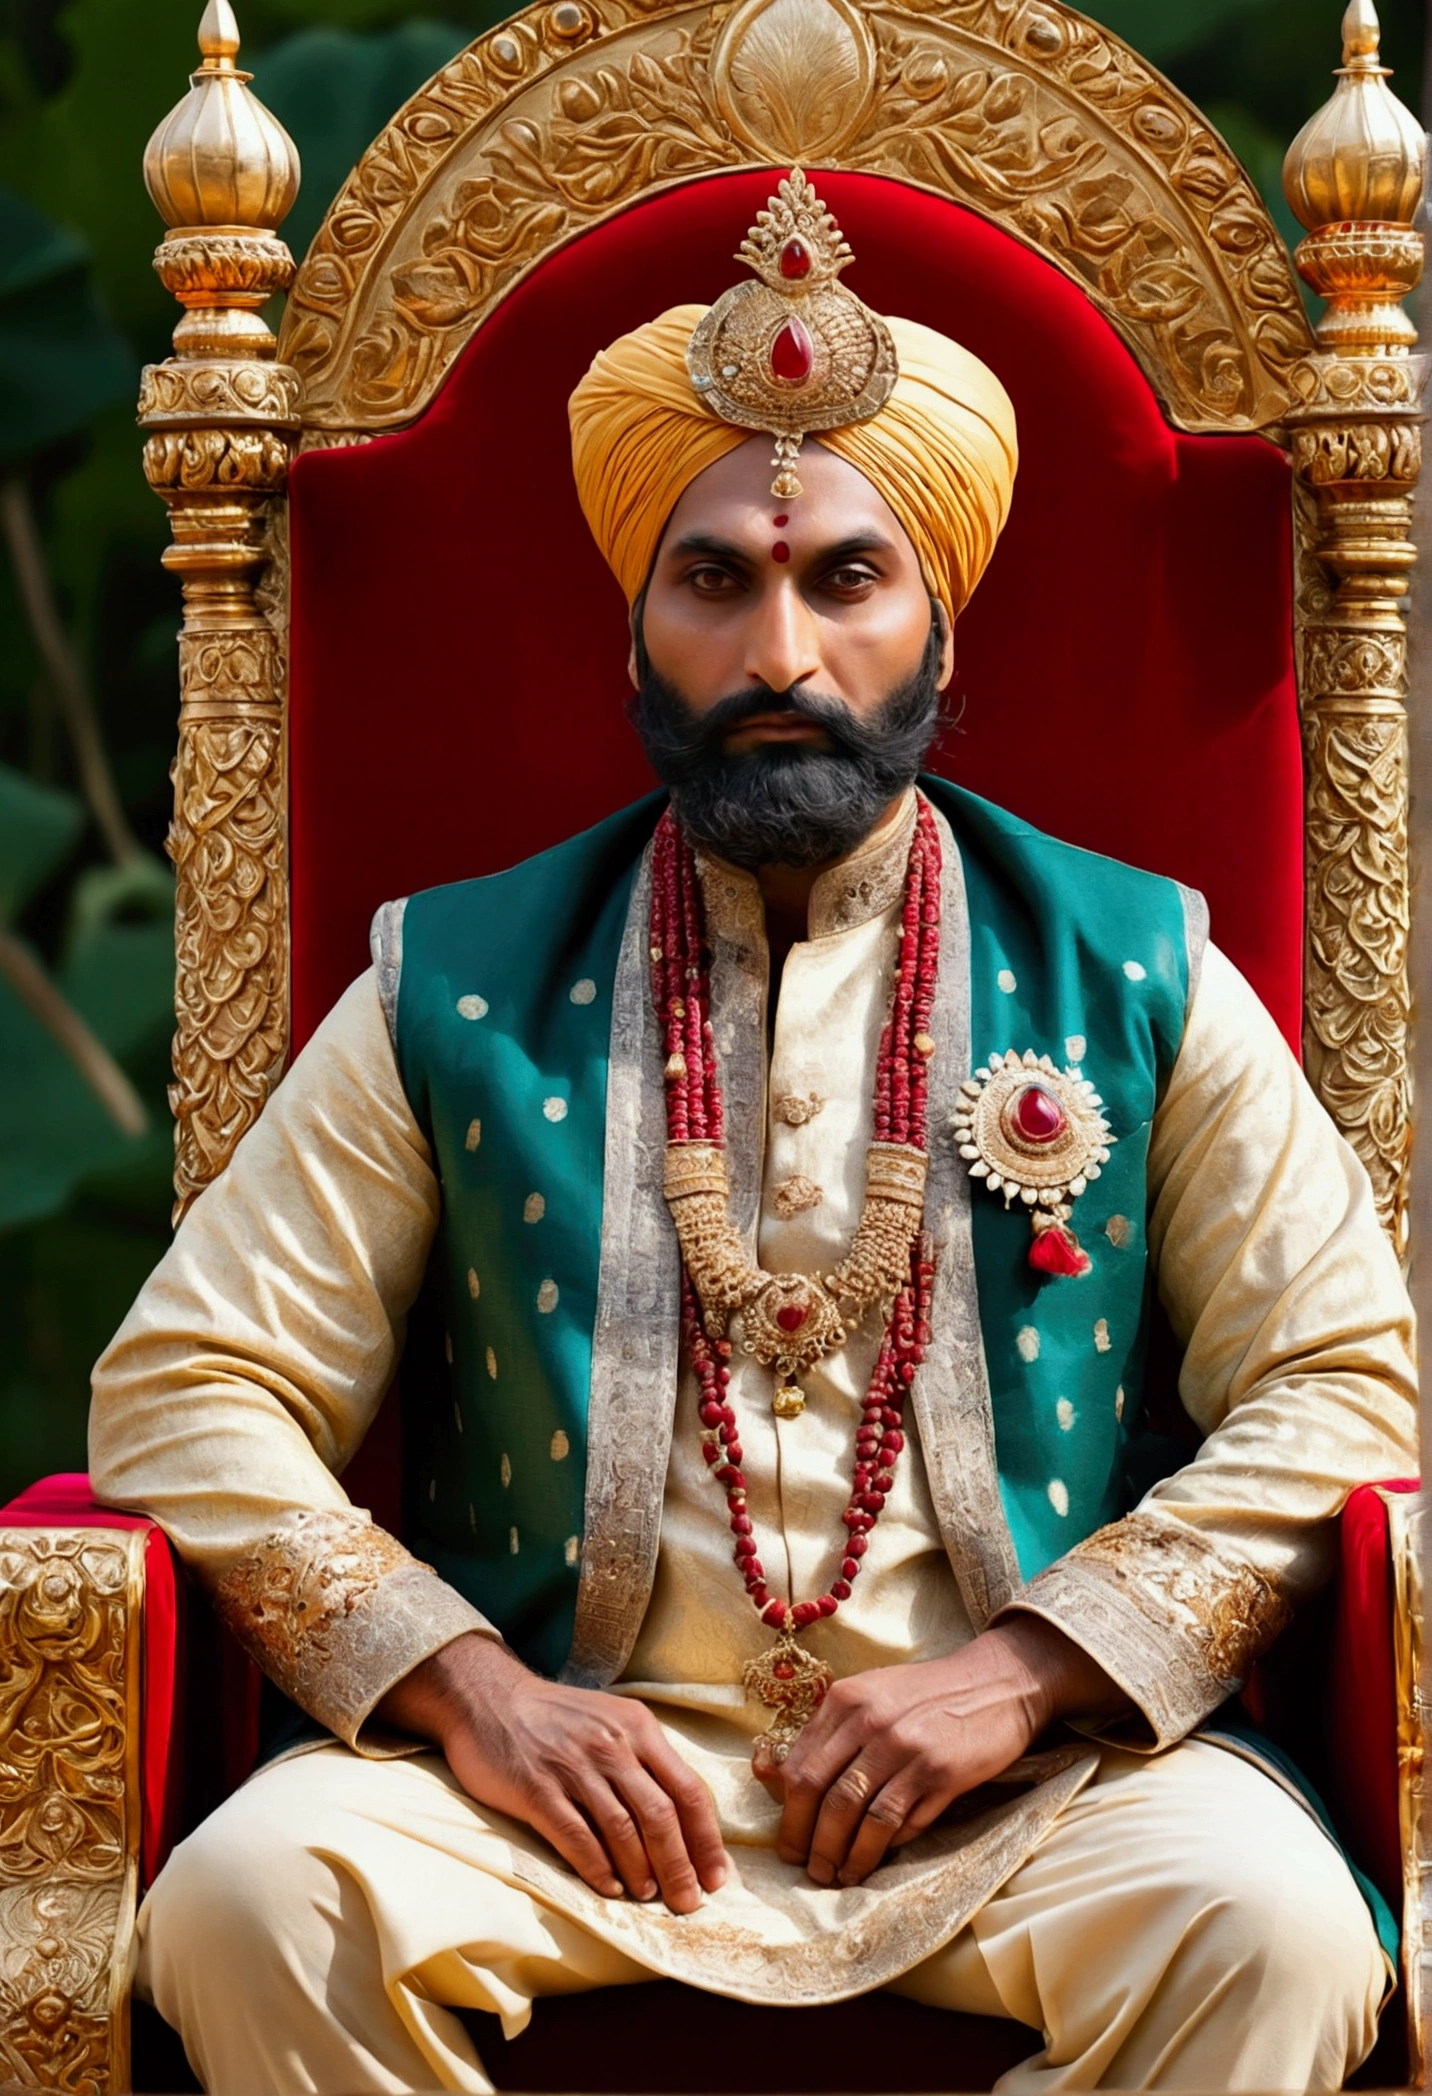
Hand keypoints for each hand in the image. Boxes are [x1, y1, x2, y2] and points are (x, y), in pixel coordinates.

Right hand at [379, 1634, 729, 1913]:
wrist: (488, 1696)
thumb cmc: (557, 1717)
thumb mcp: (612, 1719)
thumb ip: (645, 1759)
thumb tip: (681, 1818)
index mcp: (638, 1727)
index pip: (687, 1789)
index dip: (706, 1839)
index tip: (717, 1876)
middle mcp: (611, 1746)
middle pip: (660, 1815)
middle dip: (680, 1865)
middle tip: (689, 1902)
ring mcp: (573, 1768)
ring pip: (622, 1831)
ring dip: (641, 1872)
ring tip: (649, 1896)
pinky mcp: (537, 1789)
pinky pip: (576, 1838)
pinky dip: (597, 1869)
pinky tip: (609, 1887)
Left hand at [774, 1615, 1122, 1889]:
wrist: (996, 1683)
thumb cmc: (926, 1695)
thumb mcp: (871, 1696)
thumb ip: (829, 1732)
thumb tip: (778, 1777)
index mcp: (846, 1699)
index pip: (800, 1767)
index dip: (788, 1815)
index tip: (789, 1843)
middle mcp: (871, 1722)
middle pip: (822, 1794)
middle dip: (809, 1841)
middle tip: (809, 1869)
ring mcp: (907, 1748)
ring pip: (858, 1814)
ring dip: (843, 1855)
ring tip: (837, 1876)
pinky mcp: (941, 1773)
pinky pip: (899, 1821)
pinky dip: (881, 1848)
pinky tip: (873, 1862)